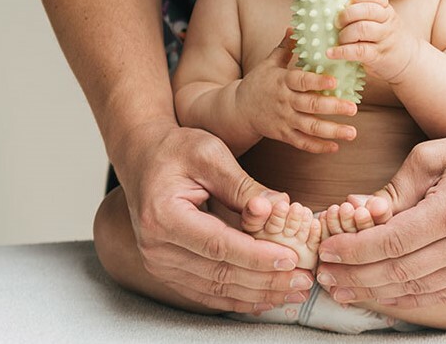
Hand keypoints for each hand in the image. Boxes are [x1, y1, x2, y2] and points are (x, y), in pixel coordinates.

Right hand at [112, 120, 314, 311]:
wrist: (142, 155)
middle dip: (266, 281)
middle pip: (218, 274)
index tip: (291, 259)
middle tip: (303, 280)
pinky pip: (204, 292)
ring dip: (256, 295)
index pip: (219, 245)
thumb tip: (278, 206)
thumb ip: (243, 184)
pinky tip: (265, 297)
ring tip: (293, 291)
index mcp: (164, 216)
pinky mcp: (166, 268)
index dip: (257, 256)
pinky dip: (237, 297)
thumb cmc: (176, 148)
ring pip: (214, 290)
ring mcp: (158, 262)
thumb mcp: (211, 154)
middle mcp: (156, 247)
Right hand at [235, 33, 358, 152]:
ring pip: (310, 128)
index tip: (335, 81)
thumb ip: (285, 47)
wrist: (238, 109)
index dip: (317, 82)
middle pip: (310, 106)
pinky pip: (302, 143)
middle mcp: (284, 102)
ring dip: (332, 131)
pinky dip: (318, 146)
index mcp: (282, 81)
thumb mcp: (269, 63)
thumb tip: (294, 26)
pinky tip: (335, 146)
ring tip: (352, 132)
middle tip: (353, 108)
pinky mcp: (283, 135)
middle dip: (333, 108)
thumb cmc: (258, 82)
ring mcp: (284, 120)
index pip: (301, 81)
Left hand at [315, 123, 445, 308]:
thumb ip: (394, 190)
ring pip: (418, 289)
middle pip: (400, 272)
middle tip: (325, 275)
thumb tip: (355, 210)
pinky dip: (407, 297)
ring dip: (375, 292)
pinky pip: (440, 294)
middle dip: (356, 276)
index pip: (392, 242)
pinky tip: (380, 293)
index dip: (354, 251)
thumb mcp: (429, 157)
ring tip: (343, 288)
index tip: (326, 250)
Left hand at [328, 0, 417, 83]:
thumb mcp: (382, 21)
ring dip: (345, 34)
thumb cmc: (387, 38)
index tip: (346, 4)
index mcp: (387, 11)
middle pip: (367, 10)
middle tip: (337, 22)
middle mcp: (388, 23)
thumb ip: (364, 10)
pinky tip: (331, 53)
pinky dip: (342, 51)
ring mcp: (384, 40)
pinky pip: (359, 51)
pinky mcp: (378, 56)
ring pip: (362, 29)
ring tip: (339, 39)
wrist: (409, 62)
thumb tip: (341, 0)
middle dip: (347, 14)